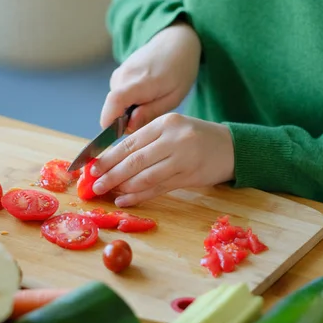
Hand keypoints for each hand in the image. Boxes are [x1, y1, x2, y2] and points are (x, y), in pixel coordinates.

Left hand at [90, 114, 234, 206]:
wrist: (231, 147)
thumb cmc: (196, 138)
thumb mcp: (173, 130)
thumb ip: (147, 141)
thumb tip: (111, 160)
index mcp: (165, 122)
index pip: (130, 142)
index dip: (108, 156)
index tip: (91, 167)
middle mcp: (174, 138)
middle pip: (134, 159)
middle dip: (111, 174)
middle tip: (94, 184)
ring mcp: (183, 158)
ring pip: (145, 175)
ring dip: (123, 186)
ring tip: (107, 193)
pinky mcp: (189, 176)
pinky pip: (158, 188)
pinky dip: (140, 196)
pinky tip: (125, 200)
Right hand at [100, 21, 201, 131]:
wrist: (175, 43)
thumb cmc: (179, 71)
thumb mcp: (174, 97)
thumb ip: (151, 113)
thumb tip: (128, 127)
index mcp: (141, 81)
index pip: (115, 101)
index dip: (109, 121)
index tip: (114, 136)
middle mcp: (124, 75)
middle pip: (113, 108)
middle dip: (125, 121)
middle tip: (149, 118)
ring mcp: (119, 73)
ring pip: (115, 104)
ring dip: (129, 111)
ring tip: (151, 102)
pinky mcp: (118, 74)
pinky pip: (118, 96)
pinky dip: (129, 102)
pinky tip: (146, 95)